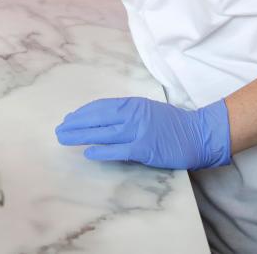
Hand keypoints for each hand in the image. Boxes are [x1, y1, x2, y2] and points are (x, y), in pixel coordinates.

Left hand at [54, 97, 230, 170]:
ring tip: (65, 139)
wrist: (197, 134)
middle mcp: (133, 114)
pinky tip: (89, 152)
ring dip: (82, 136)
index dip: (83, 113)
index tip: (69, 119)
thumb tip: (103, 120)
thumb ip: (127, 114)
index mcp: (133, 104)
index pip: (101, 107)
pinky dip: (102, 150)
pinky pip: (118, 150)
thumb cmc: (172, 124)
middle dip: (76, 124)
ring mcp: (138, 131)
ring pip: (103, 133)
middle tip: (59, 130)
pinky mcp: (144, 148)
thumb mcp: (147, 110)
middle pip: (97, 118)